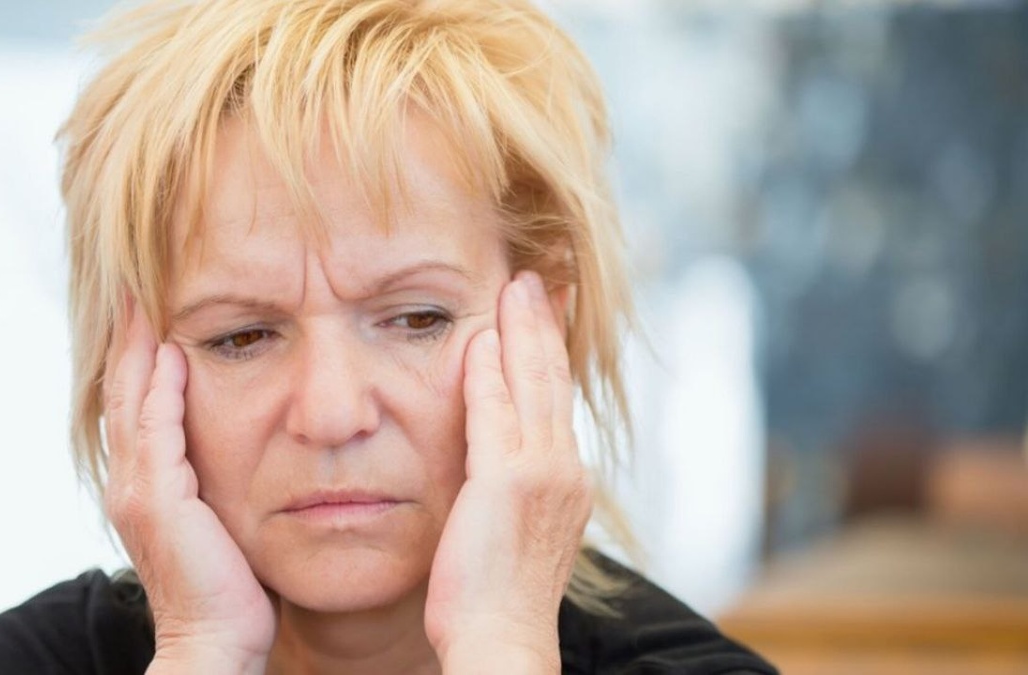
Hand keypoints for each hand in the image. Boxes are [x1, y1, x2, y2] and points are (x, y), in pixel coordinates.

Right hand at [103, 299, 274, 673]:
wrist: (215, 638)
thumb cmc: (229, 585)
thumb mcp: (221, 516)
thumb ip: (217, 476)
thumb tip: (248, 442)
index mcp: (145, 482)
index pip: (137, 401)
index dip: (139, 353)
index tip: (150, 306)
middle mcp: (131, 479)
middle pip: (122, 389)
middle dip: (129, 336)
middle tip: (134, 283)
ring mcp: (139, 487)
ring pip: (131, 399)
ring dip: (137, 346)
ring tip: (142, 298)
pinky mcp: (158, 497)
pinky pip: (157, 427)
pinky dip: (160, 385)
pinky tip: (174, 350)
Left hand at [424, 272, 592, 672]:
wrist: (503, 641)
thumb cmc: (499, 598)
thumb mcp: (517, 531)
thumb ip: (511, 486)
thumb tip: (498, 463)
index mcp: (566, 480)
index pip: (556, 400)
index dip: (551, 352)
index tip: (545, 313)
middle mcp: (564, 470)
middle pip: (553, 381)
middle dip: (543, 325)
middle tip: (537, 279)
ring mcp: (540, 475)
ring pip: (533, 386)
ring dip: (523, 331)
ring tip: (517, 286)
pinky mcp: (507, 484)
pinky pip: (495, 414)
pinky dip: (489, 373)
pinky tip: (480, 337)